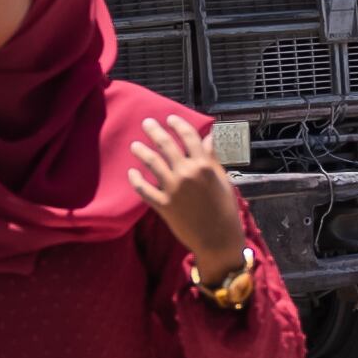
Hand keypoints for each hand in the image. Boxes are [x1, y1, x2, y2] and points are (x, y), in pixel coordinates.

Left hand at [125, 113, 246, 274]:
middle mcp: (186, 174)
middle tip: (147, 123)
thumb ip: (212, 159)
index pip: (188, 137)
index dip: (178, 124)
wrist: (218, 240)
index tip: (170, 118)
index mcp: (203, 166)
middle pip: (166, 145)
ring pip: (152, 163)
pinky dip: (136, 180)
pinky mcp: (163, 206)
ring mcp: (172, 189)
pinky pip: (144, 190)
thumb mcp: (223, 180)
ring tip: (134, 145)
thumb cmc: (225, 209)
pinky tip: (132, 172)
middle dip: (154, 131)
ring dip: (141, 151)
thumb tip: (208, 138)